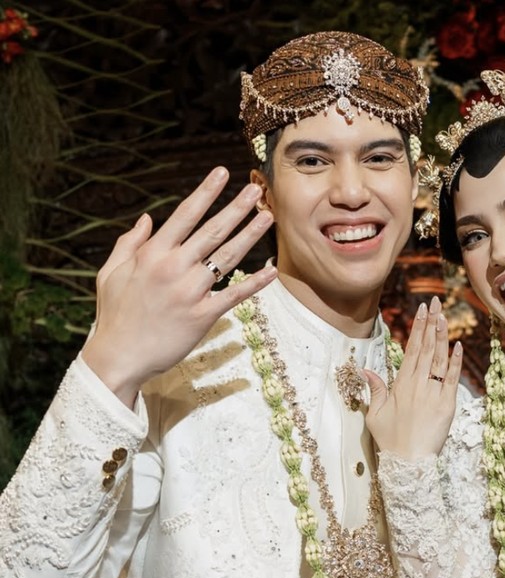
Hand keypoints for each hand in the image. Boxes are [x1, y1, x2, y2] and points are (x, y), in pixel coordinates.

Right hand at [82, 167, 276, 406]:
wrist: (120, 355)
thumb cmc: (114, 314)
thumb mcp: (110, 273)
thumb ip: (129, 243)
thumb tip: (148, 218)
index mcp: (152, 254)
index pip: (185, 215)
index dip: (206, 192)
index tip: (222, 173)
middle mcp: (174, 267)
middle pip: (212, 231)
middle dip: (237, 208)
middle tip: (257, 190)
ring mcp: (190, 292)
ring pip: (227, 258)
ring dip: (250, 236)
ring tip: (268, 218)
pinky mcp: (203, 316)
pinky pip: (234, 295)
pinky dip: (254, 283)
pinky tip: (271, 270)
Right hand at [365, 296, 462, 459]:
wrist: (408, 462)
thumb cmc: (390, 440)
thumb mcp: (375, 415)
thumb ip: (374, 390)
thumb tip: (366, 370)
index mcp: (400, 385)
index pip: (410, 349)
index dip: (417, 328)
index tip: (422, 310)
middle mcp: (417, 384)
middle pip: (426, 348)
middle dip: (431, 323)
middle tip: (435, 301)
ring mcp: (434, 393)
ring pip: (439, 359)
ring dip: (442, 336)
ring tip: (445, 315)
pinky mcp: (447, 405)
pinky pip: (452, 378)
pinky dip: (455, 361)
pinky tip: (457, 345)